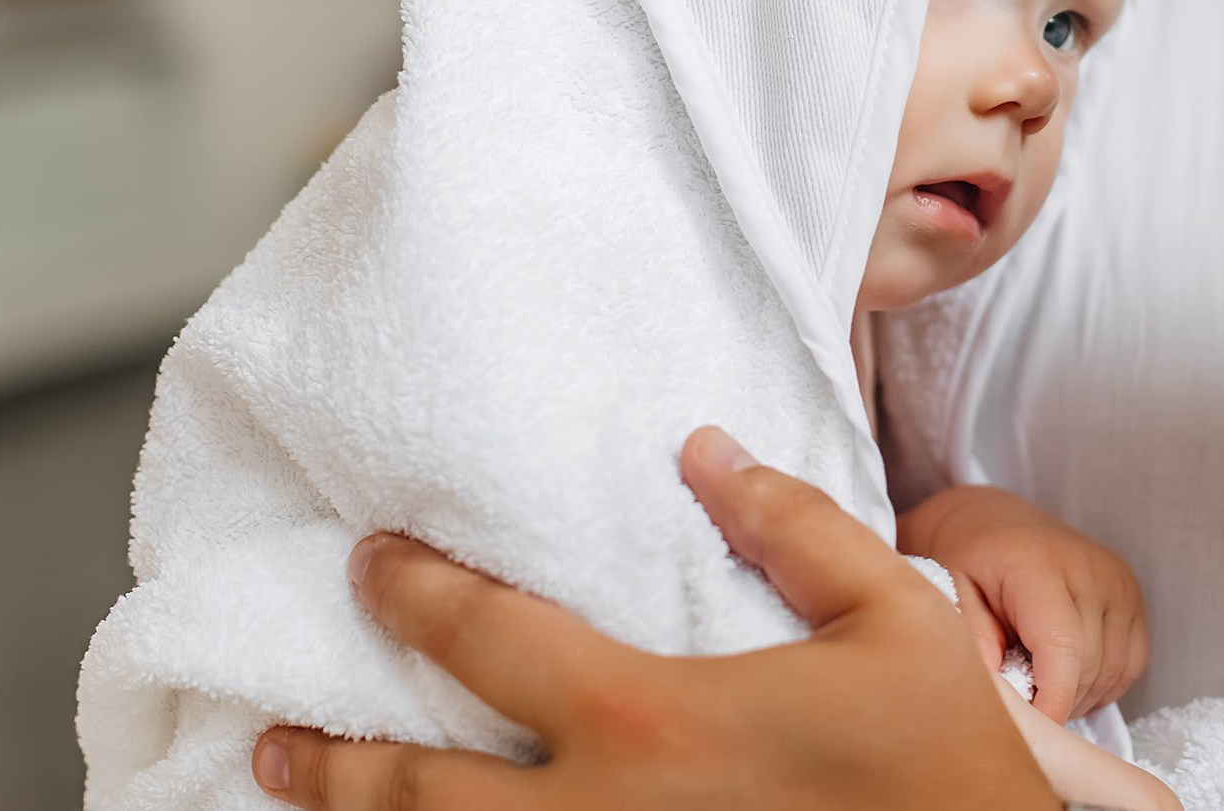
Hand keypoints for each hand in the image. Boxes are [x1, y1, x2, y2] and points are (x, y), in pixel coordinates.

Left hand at [252, 428, 1059, 810]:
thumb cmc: (946, 770)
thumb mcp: (897, 619)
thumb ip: (792, 526)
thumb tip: (705, 449)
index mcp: (647, 718)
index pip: (484, 640)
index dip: (411, 594)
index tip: (369, 565)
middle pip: (422, 792)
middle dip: (336, 760)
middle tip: (276, 735)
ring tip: (307, 809)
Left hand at [897, 485, 1150, 721]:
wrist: (993, 523)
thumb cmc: (967, 561)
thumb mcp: (950, 592)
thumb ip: (971, 638)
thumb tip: (998, 693)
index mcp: (1038, 564)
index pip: (1063, 646)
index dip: (1052, 700)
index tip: (1032, 732)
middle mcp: (1089, 569)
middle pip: (1087, 666)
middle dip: (1056, 700)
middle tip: (1021, 701)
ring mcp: (1118, 581)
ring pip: (1111, 670)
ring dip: (1079, 694)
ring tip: (1039, 683)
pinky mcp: (1132, 596)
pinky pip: (1130, 663)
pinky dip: (1101, 682)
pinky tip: (1067, 675)